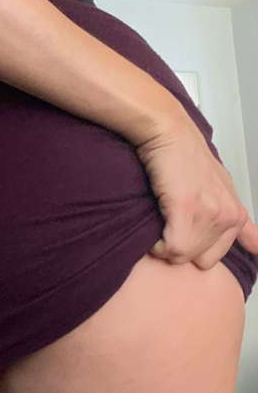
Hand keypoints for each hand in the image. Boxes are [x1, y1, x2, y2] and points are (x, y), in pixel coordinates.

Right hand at [135, 118, 257, 269]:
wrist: (168, 133)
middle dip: (183, 247)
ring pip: (183, 254)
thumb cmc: (186, 157)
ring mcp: (210, 214)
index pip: (223, 255)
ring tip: (163, 216)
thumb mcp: (221, 188)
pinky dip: (157, 244)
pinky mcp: (187, 210)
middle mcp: (229, 216)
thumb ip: (235, 219)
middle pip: (201, 260)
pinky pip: (171, 248)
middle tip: (171, 221)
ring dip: (166, 243)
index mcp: (236, 214)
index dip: (200, 248)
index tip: (190, 235)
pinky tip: (155, 224)